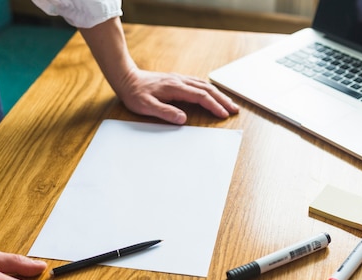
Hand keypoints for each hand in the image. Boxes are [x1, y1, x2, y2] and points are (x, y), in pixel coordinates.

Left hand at [116, 69, 239, 123]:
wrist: (126, 78)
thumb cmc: (135, 94)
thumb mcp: (146, 106)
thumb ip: (165, 112)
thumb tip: (183, 119)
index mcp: (175, 88)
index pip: (200, 97)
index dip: (214, 106)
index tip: (224, 114)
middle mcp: (180, 81)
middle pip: (207, 89)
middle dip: (222, 100)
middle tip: (234, 109)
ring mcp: (179, 80)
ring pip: (204, 85)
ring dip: (218, 94)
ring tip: (229, 103)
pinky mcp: (177, 80)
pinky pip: (198, 84)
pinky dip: (209, 90)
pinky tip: (212, 94)